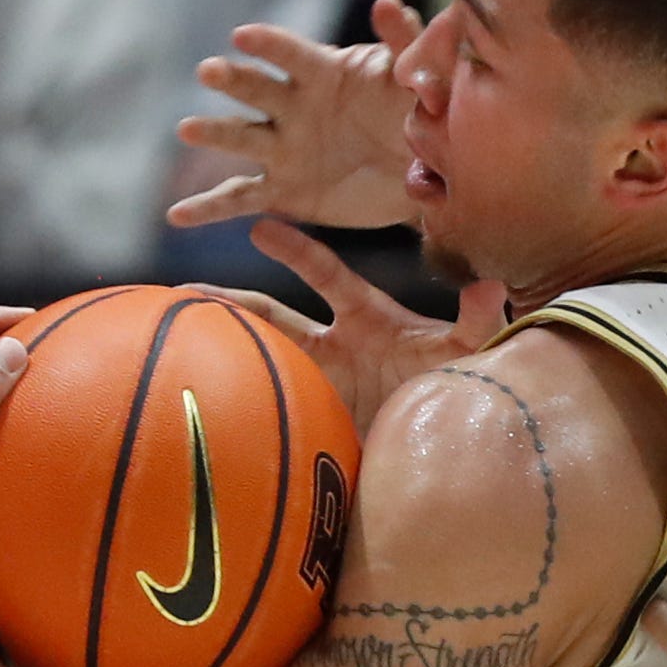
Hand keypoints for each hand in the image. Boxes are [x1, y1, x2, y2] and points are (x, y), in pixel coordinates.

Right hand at [168, 0, 426, 230]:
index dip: (268, 46)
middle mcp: (292, 106)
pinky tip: (177, 216)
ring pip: (240, 138)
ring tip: (188, 129)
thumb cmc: (418, 114)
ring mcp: (281, 148)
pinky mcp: (280, 190)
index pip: (290, 54)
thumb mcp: (415, 79)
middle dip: (232, 79)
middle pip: (255, 89)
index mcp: (322, 72)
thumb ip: (403, 45)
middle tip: (210, 71)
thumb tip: (387, 4)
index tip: (242, 37)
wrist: (423, 175)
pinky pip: (239, 198)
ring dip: (213, 132)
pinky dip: (208, 208)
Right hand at [192, 218, 505, 431]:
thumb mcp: (465, 352)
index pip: (325, 273)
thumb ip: (476, 321)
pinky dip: (238, 398)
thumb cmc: (456, 384)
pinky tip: (200, 401)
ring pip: (263, 355)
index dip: (295, 251)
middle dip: (232, 300)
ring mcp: (323, 381)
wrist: (446, 440)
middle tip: (185, 291)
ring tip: (175, 340)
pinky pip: (273, 401)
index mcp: (366, 316)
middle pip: (273, 315)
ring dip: (225, 347)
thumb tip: (492, 288)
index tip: (259, 226)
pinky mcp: (318, 416)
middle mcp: (336, 343)